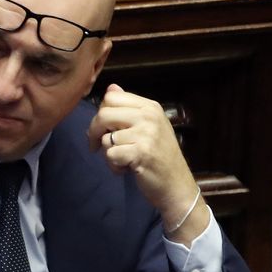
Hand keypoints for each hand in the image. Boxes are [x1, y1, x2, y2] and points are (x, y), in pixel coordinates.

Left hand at [86, 84, 206, 244]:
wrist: (176, 184)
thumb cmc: (160, 156)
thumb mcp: (149, 127)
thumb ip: (129, 108)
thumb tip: (110, 88)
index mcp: (150, 106)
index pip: (111, 97)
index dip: (101, 113)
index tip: (102, 129)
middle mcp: (148, 116)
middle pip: (103, 114)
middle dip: (94, 132)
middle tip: (97, 147)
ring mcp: (146, 134)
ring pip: (106, 138)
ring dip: (108, 155)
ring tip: (124, 161)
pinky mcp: (140, 152)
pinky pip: (110, 155)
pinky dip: (113, 166)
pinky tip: (126, 169)